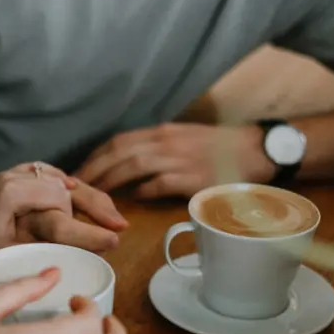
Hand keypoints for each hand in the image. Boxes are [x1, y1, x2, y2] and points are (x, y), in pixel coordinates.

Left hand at [0, 164, 127, 274]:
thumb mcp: (9, 252)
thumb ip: (41, 246)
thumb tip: (81, 251)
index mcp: (11, 191)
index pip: (59, 199)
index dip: (82, 222)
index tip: (108, 238)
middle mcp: (15, 174)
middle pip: (66, 186)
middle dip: (96, 205)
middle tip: (120, 226)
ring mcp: (17, 172)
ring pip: (63, 180)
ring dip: (89, 197)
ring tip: (114, 217)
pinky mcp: (20, 175)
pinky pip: (53, 176)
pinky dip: (72, 187)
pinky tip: (90, 198)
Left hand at [76, 123, 274, 199]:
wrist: (258, 150)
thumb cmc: (220, 148)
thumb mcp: (183, 140)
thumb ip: (157, 150)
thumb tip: (129, 169)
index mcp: (162, 133)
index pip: (119, 141)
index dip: (96, 157)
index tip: (79, 172)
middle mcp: (167, 141)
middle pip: (119, 151)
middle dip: (94, 169)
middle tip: (75, 188)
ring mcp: (181, 158)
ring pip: (134, 164)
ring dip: (111, 180)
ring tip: (95, 196)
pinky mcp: (195, 177)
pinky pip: (161, 182)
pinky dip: (144, 190)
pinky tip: (133, 200)